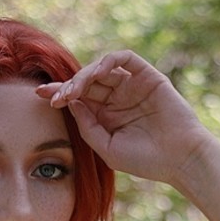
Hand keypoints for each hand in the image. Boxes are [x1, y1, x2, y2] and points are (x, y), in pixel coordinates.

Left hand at [36, 51, 214, 186]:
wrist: (180, 160)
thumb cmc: (146, 161)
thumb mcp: (108, 148)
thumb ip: (88, 127)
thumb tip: (71, 102)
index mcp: (108, 115)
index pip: (80, 98)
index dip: (59, 93)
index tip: (39, 94)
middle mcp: (118, 97)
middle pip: (87, 82)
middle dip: (68, 85)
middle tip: (55, 96)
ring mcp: (133, 85)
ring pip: (102, 69)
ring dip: (84, 76)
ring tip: (74, 90)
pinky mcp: (148, 76)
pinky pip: (125, 59)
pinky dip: (108, 62)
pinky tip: (96, 74)